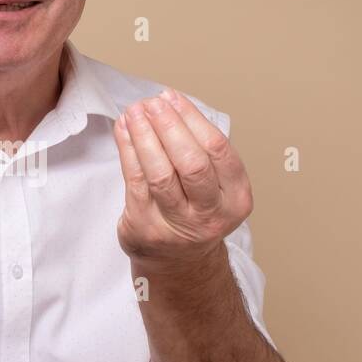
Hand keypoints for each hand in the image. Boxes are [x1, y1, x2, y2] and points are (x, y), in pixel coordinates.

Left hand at [112, 88, 251, 265]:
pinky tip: (124, 130)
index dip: (193, 119)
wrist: (178, 263)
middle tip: (153, 104)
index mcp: (236, 199)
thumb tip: (168, 103)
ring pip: (160, 174)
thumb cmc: (195, 212)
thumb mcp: (215, 186)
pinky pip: (136, 182)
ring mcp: (178, 226)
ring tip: (135, 111)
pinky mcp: (146, 228)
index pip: (218, 150)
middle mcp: (211, 215)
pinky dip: (128, 150)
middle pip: (192, 164)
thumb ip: (200, 150)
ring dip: (145, 136)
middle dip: (170, 127)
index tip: (173, 98)